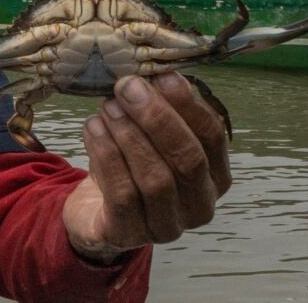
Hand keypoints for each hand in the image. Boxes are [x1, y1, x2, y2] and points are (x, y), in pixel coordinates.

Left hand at [62, 73, 231, 262]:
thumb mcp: (151, 134)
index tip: (162, 75)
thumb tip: (154, 72)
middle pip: (188, 159)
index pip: (212, 137)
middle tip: (127, 87)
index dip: (188, 104)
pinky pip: (122, 195)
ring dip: (128, 135)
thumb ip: (160, 108)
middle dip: (157, 118)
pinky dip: (106, 156)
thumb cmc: (132, 165)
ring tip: (107, 107)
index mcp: (215, 176)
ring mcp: (167, 226)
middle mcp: (199, 205)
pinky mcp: (130, 235)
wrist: (97, 210)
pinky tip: (92, 129)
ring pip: (155, 179)